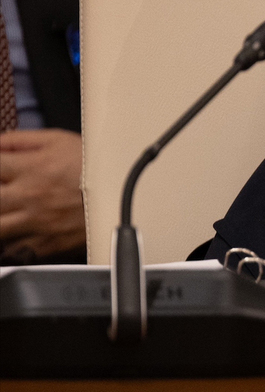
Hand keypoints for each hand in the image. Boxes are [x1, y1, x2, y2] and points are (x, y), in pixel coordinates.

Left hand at [0, 128, 85, 259]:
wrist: (127, 194)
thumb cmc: (95, 166)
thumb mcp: (58, 140)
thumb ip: (20, 140)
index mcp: (29, 169)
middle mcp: (28, 196)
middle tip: (6, 194)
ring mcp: (36, 223)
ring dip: (0, 220)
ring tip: (10, 212)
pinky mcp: (46, 244)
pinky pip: (15, 251)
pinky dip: (11, 245)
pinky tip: (18, 232)